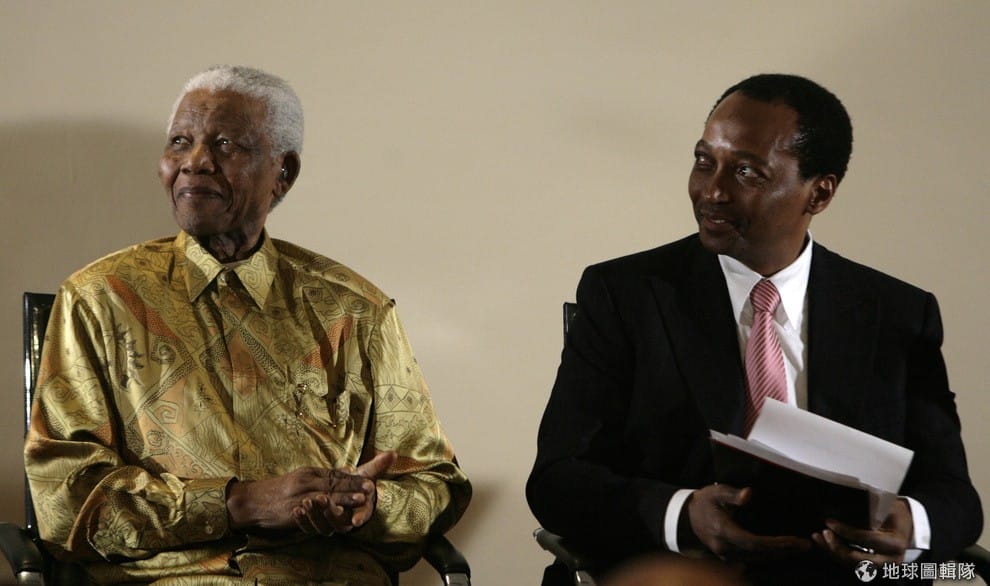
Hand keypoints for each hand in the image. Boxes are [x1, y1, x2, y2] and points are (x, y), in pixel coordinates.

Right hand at [227, 466, 368, 531]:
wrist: (253, 500)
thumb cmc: (280, 491)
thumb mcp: (302, 478)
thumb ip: (325, 477)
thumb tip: (348, 470)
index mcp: (311, 473)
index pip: (336, 474)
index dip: (354, 477)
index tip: (371, 479)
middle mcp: (307, 480)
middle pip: (335, 481)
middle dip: (354, 485)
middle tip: (371, 487)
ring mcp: (299, 493)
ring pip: (326, 493)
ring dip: (345, 496)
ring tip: (361, 499)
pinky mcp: (292, 507)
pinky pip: (311, 508)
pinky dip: (325, 509)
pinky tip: (336, 512)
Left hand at [292, 451, 396, 534]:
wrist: (340, 495)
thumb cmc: (355, 485)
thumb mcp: (365, 475)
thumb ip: (377, 466)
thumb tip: (393, 453)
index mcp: (360, 511)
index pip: (363, 515)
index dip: (361, 516)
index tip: (356, 520)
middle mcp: (346, 522)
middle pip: (339, 523)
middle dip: (331, 513)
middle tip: (322, 499)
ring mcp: (330, 526)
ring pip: (322, 527)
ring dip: (315, 516)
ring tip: (306, 502)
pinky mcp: (316, 527)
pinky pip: (308, 529)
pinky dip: (303, 521)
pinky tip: (297, 510)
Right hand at [685, 484, 811, 560]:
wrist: (686, 517)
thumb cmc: (703, 502)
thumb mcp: (715, 492)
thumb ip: (732, 494)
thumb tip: (748, 494)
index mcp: (723, 530)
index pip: (753, 542)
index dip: (775, 543)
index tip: (794, 540)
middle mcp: (725, 547)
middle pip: (759, 553)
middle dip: (784, 550)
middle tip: (805, 545)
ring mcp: (726, 555)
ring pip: (757, 559)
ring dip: (779, 554)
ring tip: (798, 548)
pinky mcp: (728, 557)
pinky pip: (752, 559)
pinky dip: (768, 555)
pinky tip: (781, 551)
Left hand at [813, 498, 912, 566]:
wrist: (907, 526)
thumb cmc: (895, 514)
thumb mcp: (886, 507)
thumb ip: (869, 509)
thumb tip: (842, 504)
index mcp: (894, 544)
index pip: (866, 538)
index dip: (845, 531)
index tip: (829, 522)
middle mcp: (889, 560)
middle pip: (857, 558)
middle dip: (836, 547)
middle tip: (822, 533)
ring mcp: (881, 567)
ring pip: (851, 564)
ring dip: (832, 552)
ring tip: (818, 538)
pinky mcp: (872, 567)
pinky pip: (851, 564)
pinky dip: (836, 554)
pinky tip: (824, 544)